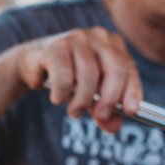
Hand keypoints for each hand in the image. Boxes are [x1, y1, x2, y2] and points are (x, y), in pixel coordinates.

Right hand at [14, 28, 141, 132]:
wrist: (33, 64)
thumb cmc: (67, 77)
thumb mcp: (90, 95)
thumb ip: (104, 110)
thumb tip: (114, 127)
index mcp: (112, 44)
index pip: (128, 67)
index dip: (131, 91)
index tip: (130, 111)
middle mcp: (97, 36)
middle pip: (114, 68)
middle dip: (110, 98)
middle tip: (101, 116)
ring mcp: (76, 38)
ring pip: (88, 75)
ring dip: (82, 101)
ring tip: (74, 112)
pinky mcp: (55, 47)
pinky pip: (65, 77)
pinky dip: (62, 94)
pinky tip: (58, 98)